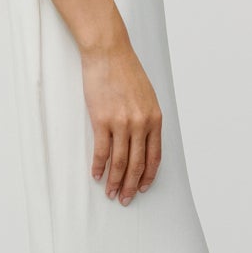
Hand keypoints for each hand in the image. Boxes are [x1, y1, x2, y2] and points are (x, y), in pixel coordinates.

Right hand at [80, 34, 162, 202]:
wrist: (108, 52)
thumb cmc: (126, 71)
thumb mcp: (146, 96)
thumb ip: (147, 119)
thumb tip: (143, 141)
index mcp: (154, 119)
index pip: (154, 156)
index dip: (148, 175)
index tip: (143, 187)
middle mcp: (141, 123)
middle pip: (137, 164)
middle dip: (132, 185)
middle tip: (126, 199)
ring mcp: (122, 123)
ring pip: (120, 162)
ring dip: (115, 181)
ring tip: (111, 193)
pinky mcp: (102, 120)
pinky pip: (102, 151)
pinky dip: (100, 166)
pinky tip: (97, 175)